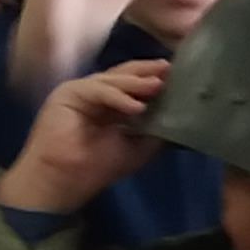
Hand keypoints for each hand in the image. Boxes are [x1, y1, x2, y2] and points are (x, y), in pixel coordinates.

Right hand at [0, 62, 169, 213]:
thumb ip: (158, 128)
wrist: (66, 180)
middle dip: (147, 72)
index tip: (178, 76)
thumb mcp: (140, 146)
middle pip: (124, 75)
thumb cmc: (99, 166)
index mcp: (112, 105)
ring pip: (112, 80)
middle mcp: (97, 95)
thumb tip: (183, 113)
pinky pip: (97, 90)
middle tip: (170, 69)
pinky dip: (118, 97)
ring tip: (159, 85)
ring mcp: (82, 91)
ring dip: (137, 82)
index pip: (134, 85)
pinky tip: (137, 107)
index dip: (154, 79)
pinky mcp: (68, 94)